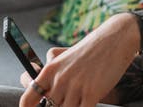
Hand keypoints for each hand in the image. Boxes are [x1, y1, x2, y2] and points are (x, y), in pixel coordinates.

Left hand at [18, 13, 139, 106]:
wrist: (114, 40)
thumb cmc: (89, 50)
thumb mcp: (63, 55)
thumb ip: (49, 69)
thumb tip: (35, 80)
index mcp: (50, 69)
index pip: (28, 97)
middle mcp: (59, 79)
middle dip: (58, 105)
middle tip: (69, 97)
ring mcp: (75, 87)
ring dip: (72, 106)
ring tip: (79, 97)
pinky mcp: (91, 93)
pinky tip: (86, 104)